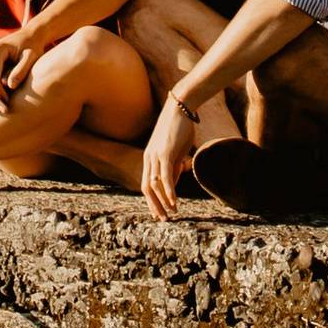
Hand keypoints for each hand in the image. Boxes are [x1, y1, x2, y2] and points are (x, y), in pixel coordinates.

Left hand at [142, 95, 197, 221]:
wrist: (181, 107)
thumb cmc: (179, 128)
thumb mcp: (174, 152)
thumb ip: (172, 168)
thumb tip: (172, 185)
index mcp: (149, 158)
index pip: (146, 185)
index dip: (151, 201)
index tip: (158, 214)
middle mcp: (149, 158)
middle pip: (146, 188)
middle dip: (154, 206)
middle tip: (163, 220)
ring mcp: (156, 156)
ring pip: (154, 185)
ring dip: (162, 202)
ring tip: (171, 214)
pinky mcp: (165, 153)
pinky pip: (165, 176)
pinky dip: (169, 191)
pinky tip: (174, 202)